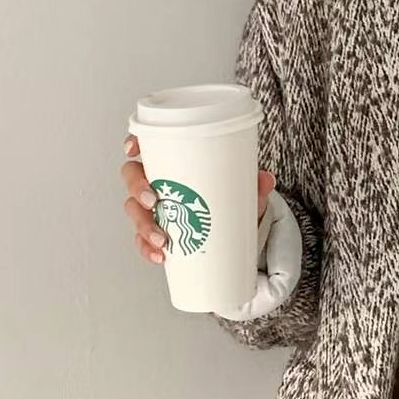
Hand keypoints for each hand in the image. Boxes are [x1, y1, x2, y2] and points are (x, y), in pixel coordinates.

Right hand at [121, 134, 275, 264]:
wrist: (235, 233)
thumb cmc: (230, 200)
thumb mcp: (244, 191)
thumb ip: (254, 185)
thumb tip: (265, 179)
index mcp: (173, 162)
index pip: (146, 146)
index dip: (134, 143)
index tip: (133, 149)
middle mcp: (157, 182)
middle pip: (132, 177)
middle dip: (137, 188)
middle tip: (152, 200)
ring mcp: (153, 209)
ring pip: (134, 211)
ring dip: (143, 224)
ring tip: (162, 238)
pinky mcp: (155, 233)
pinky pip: (142, 241)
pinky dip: (148, 249)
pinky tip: (160, 256)